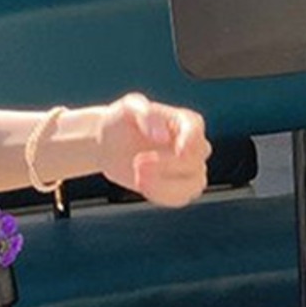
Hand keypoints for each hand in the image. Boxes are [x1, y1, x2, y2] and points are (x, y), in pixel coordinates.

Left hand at [98, 93, 209, 207]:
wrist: (110, 144)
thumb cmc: (122, 121)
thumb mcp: (128, 108)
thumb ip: (146, 114)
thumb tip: (163, 136)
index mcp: (185, 121)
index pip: (196, 129)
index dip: (191, 141)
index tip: (180, 151)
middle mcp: (192, 145)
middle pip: (195, 160)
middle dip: (168, 165)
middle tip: (137, 162)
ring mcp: (189, 169)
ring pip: (194, 184)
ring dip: (167, 186)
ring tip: (138, 179)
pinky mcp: (178, 188)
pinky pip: (181, 198)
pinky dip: (162, 196)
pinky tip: (142, 186)